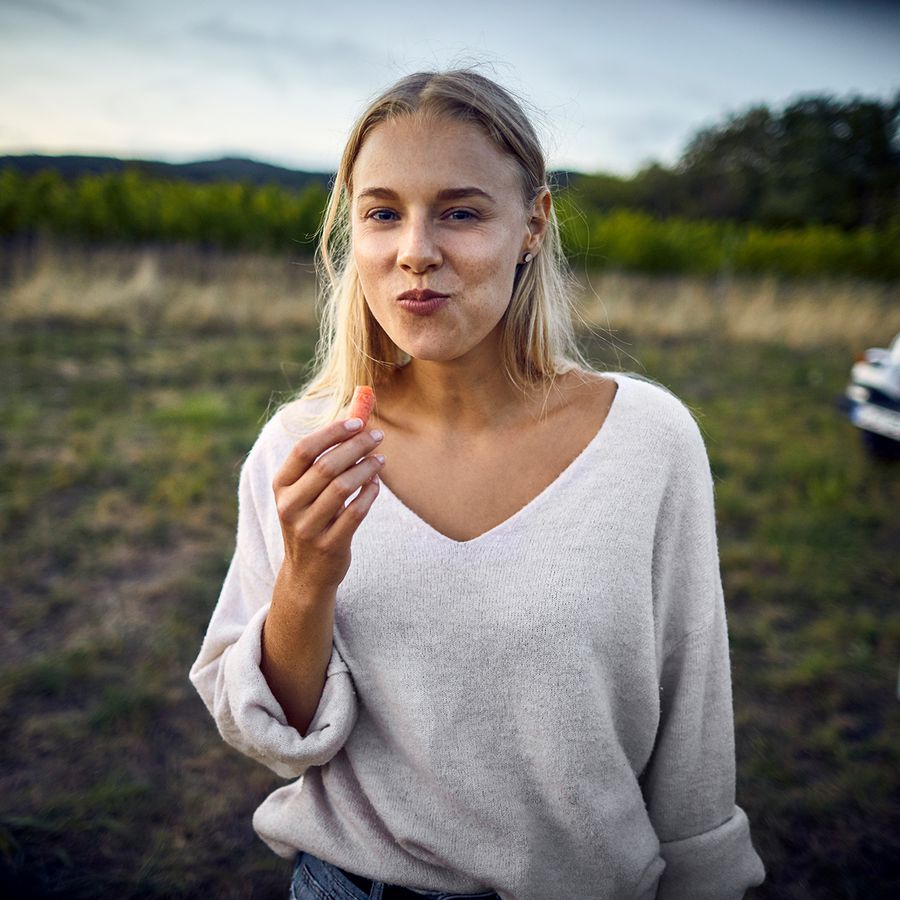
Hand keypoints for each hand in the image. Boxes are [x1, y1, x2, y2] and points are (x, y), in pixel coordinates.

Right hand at [272, 417, 383, 595]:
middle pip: (326, 466)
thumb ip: (324, 458)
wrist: (306, 573)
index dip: (332, 432)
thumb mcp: (306, 492)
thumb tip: (356, 418)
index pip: (304, 450)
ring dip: (366, 468)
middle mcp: (289, 506)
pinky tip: (376, 484)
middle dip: (356, 446)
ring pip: (342, 488)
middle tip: (378, 437)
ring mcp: (308, 528)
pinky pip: (356, 512)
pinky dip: (369, 494)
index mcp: (281, 486)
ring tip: (381, 460)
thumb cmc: (312, 519)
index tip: (357, 422)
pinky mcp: (329, 545)